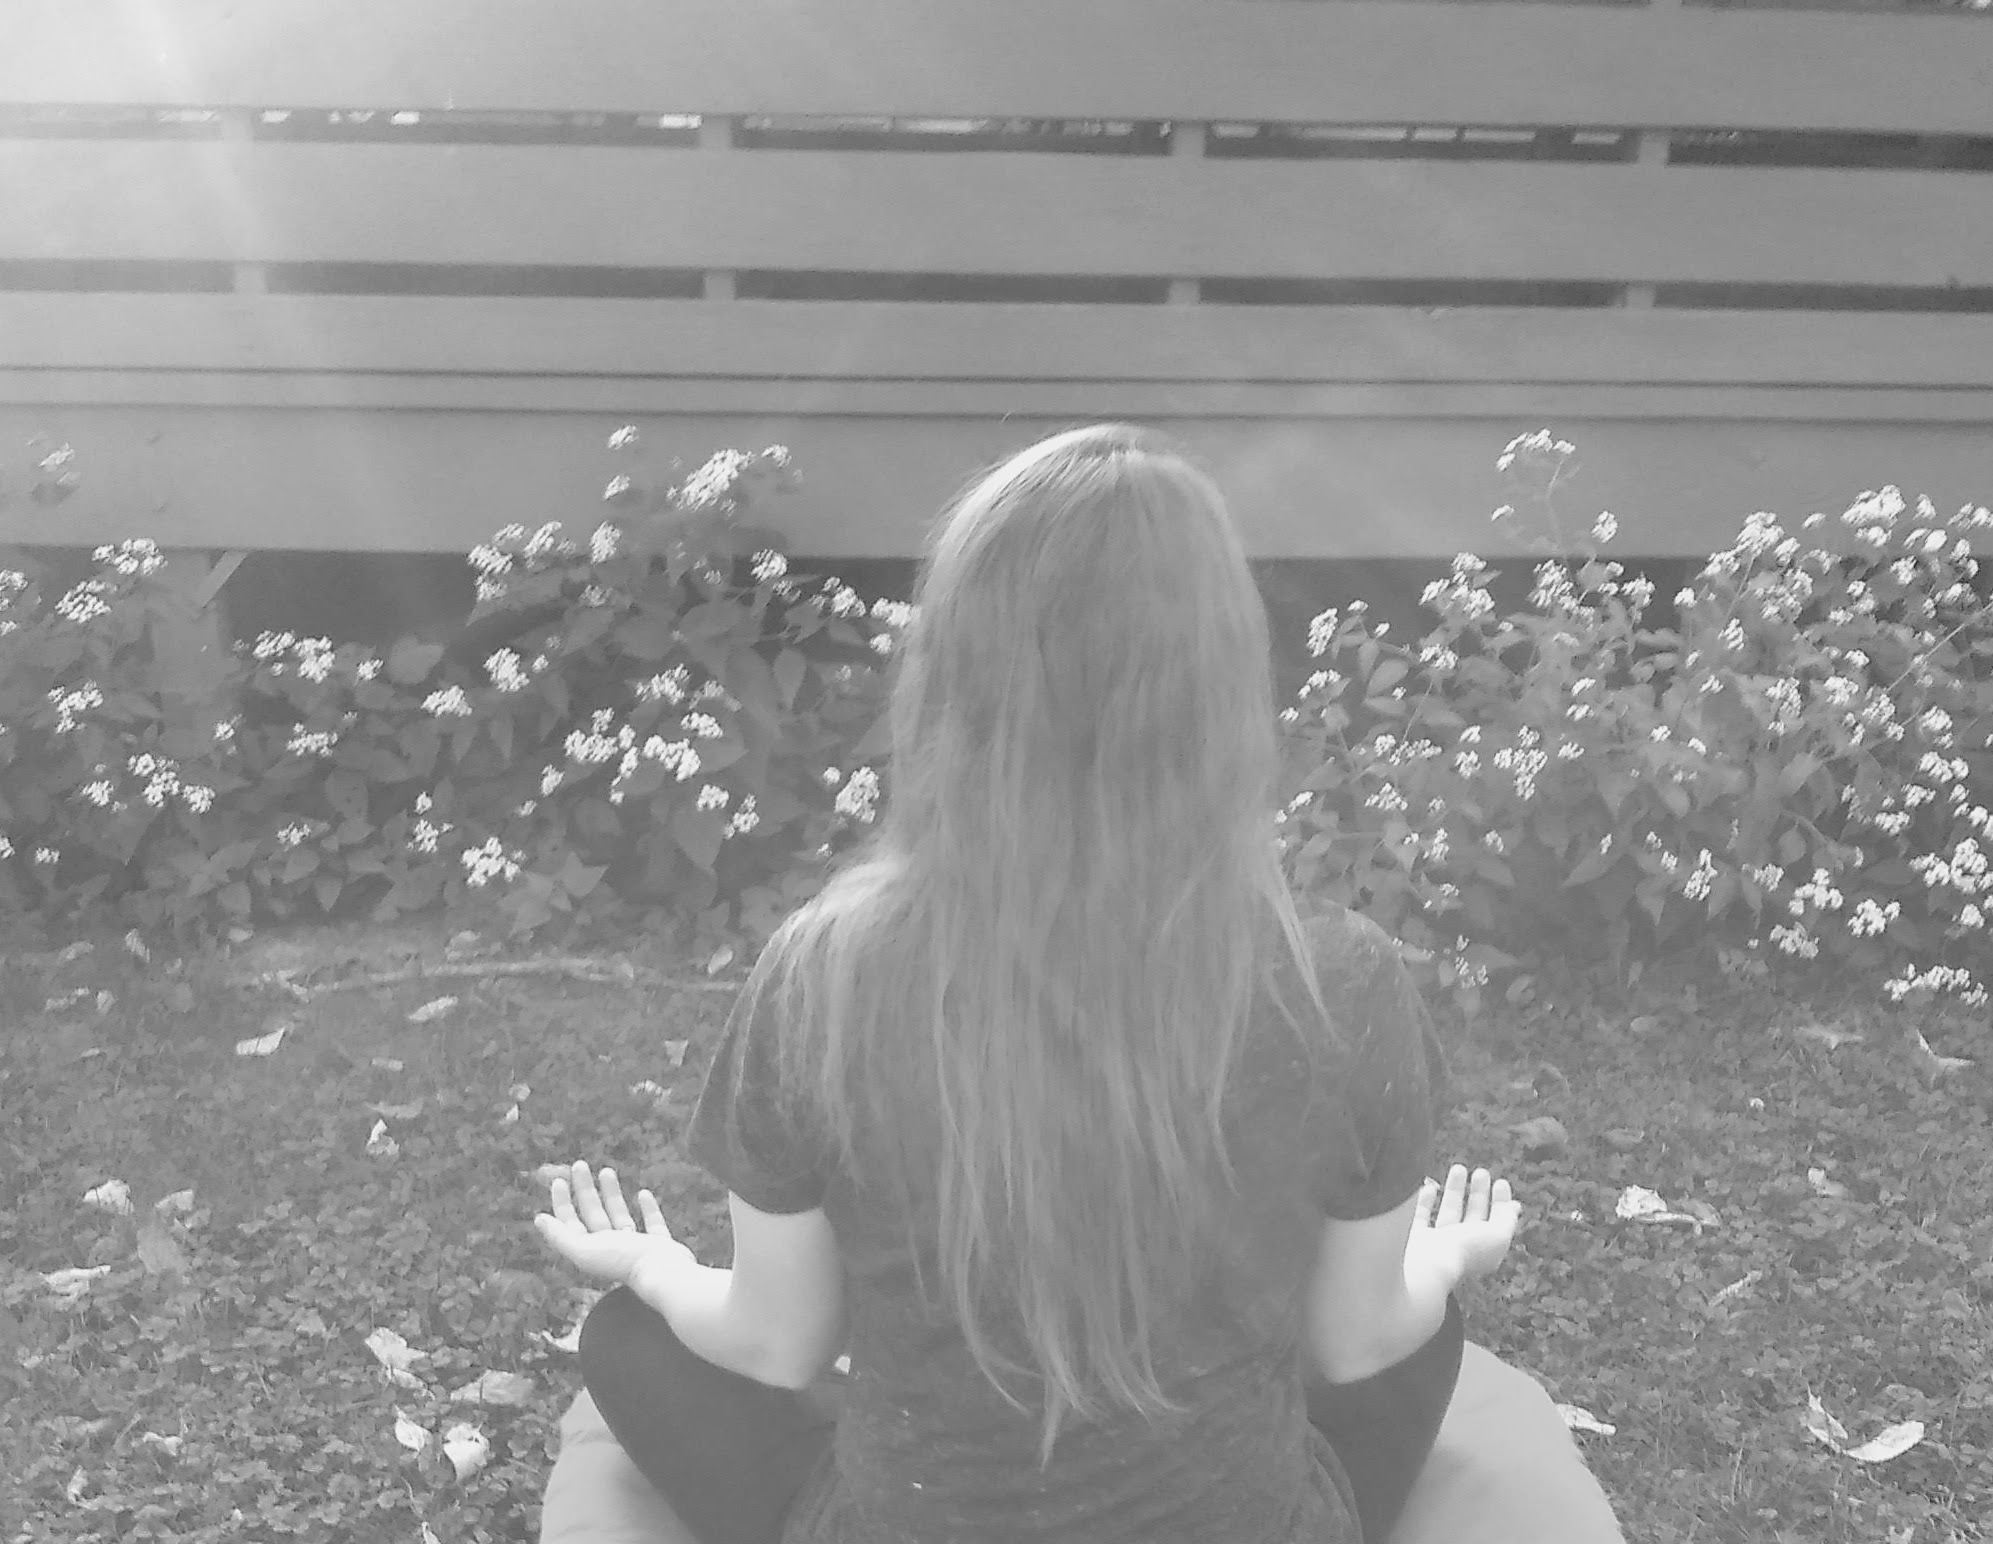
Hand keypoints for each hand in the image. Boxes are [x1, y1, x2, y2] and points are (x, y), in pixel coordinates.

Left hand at [532, 1161, 695, 1288]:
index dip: (562, 1202)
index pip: (570, 1223)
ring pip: (619, 1215)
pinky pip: (652, 1222)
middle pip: (592, 1214)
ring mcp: (637, 1246)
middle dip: (584, 1190)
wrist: (663, 1274)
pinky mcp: (659, 1244)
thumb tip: (539, 1219)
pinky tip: (643, 1194)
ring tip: (606, 1171)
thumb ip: (560, 1236)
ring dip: (611, 1194)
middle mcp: (611, 1247)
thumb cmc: (623, 1261)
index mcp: (591, 1250)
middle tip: (579, 1165)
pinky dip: (648, 1209)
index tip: (559, 1181)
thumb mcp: (584, 1250)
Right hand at [1403, 1164, 1519, 1287]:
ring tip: (1459, 1167)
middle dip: (1479, 1194)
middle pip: (1473, 1217)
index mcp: (1484, 1251)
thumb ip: (1506, 1220)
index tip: (1501, 1183)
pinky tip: (1430, 1186)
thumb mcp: (1498, 1235)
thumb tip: (1514, 1207)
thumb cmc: (1464, 1251)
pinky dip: (1426, 1200)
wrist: (1427, 1264)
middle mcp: (1461, 1248)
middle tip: (1482, 1172)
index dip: (1500, 1204)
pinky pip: (1421, 1215)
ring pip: (1449, 1212)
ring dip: (1455, 1190)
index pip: (1496, 1224)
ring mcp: (1437, 1243)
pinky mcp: (1415, 1237)